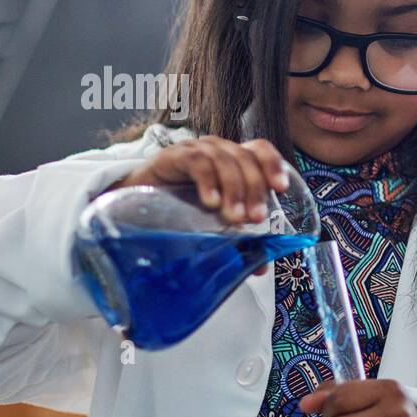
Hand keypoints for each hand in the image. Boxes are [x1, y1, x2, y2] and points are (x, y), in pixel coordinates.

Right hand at [102, 136, 289, 275]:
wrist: (136, 206)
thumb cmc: (181, 211)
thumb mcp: (214, 224)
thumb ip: (239, 241)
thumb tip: (261, 267)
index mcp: (234, 161)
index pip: (259, 149)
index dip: (273, 164)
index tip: (280, 189)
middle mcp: (217, 150)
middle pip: (245, 158)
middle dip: (254, 189)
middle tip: (254, 218)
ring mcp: (195, 150)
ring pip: (224, 160)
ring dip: (234, 189)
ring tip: (233, 217)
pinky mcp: (172, 156)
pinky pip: (196, 162)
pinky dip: (208, 181)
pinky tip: (210, 202)